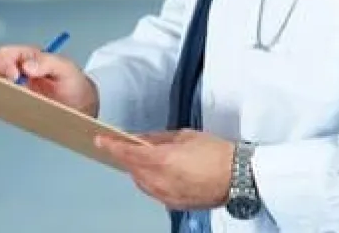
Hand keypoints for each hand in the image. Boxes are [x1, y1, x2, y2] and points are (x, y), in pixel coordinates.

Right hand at [0, 44, 98, 115]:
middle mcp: (22, 71)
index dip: (6, 61)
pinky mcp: (20, 102)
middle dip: (0, 75)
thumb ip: (48, 63)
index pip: (8, 53)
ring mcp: (20, 87)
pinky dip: (5, 102)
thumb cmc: (76, 84)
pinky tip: (12, 106)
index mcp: (32, 57)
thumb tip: (26, 65)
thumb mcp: (67, 69)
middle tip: (14, 85)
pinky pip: (6, 100)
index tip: (15, 74)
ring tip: (12, 97)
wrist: (84, 106)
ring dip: (1, 89)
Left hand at [95, 129, 234, 211]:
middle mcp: (159, 181)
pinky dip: (152, 181)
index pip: (126, 154)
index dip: (111, 146)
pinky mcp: (174, 203)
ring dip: (140, 170)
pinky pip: (154, 191)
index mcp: (161, 160)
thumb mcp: (185, 136)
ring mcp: (166, 195)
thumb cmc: (216, 153)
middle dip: (128, 157)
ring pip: (142, 182)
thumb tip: (142, 139)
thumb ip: (159, 138)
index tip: (100, 140)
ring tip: (148, 159)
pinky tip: (162, 172)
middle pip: (132, 169)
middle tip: (128, 146)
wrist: (238, 177)